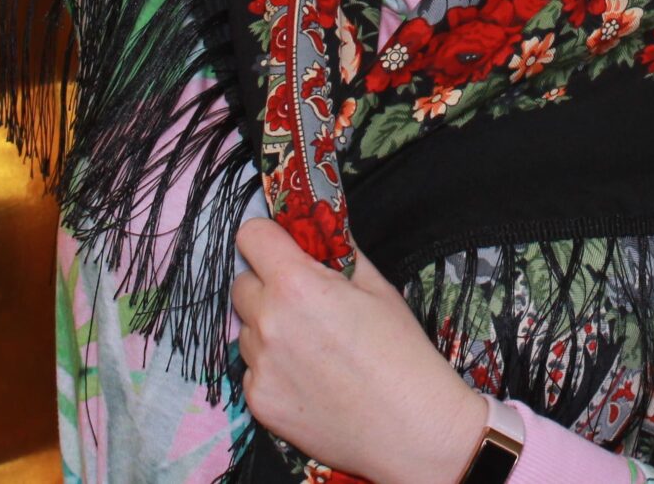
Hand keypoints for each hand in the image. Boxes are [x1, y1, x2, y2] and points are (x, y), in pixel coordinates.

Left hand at [233, 217, 488, 483]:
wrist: (410, 427)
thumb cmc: (401, 353)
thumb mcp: (377, 287)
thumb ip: (340, 250)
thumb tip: (323, 225)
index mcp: (296, 284)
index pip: (251, 236)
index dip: (268, 238)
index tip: (282, 248)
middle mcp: (267, 322)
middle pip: (243, 284)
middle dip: (267, 285)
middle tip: (305, 302)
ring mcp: (259, 365)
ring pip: (247, 330)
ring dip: (268, 329)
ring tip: (313, 348)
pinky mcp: (258, 401)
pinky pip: (253, 370)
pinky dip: (273, 368)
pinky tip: (310, 378)